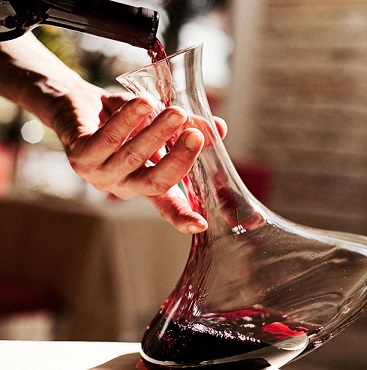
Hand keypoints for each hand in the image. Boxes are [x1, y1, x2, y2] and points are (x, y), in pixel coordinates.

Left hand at [52, 87, 226, 233]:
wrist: (77, 102)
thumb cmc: (123, 118)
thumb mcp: (160, 121)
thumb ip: (188, 127)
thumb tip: (218, 129)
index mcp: (146, 183)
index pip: (167, 207)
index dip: (183, 217)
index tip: (200, 224)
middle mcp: (125, 185)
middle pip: (155, 182)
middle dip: (178, 159)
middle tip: (195, 135)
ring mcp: (100, 174)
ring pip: (132, 157)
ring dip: (157, 133)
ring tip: (176, 112)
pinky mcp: (80, 156)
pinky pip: (107, 139)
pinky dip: (128, 120)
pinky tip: (144, 103)